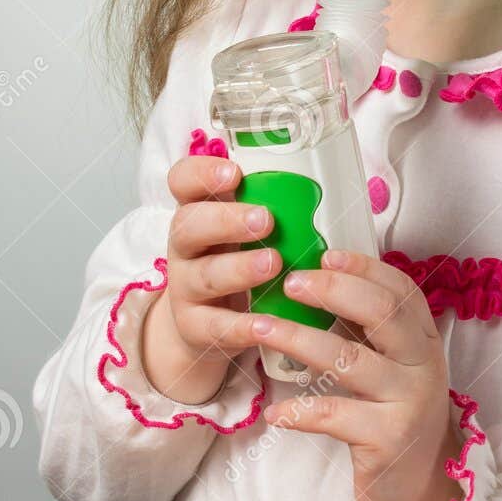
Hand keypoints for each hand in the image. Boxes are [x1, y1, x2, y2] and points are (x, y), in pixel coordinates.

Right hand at [141, 154, 280, 404]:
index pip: (183, 182)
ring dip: (239, 268)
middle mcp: (185, 247)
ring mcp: (185, 287)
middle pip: (188, 225)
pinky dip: (241, 325)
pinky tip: (266, 323)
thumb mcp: (243, 230)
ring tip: (273, 263)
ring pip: (204, 276)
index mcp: (198, 212)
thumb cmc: (236, 260)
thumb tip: (319, 192)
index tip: (234, 173)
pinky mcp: (194, 327)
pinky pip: (216, 326)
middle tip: (265, 219)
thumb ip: (267, 207)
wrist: (205, 323)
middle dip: (226, 220)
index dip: (201, 173)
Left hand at [254, 249, 466, 500]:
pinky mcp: (388, 440)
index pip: (401, 290)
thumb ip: (370, 333)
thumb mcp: (395, 369)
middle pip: (382, 313)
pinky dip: (300, 410)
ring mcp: (408, 401)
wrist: (421, 491)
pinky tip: (275, 410)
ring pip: (350, 359)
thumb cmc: (395, 419)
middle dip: (333, 291)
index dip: (364, 268)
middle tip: (289, 282)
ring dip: (299, 339)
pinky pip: (334, 415)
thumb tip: (319, 286)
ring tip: (260, 328)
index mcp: (423, 340)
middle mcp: (423, 364)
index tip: (324, 255)